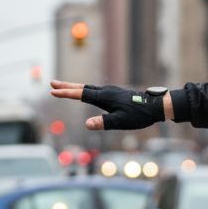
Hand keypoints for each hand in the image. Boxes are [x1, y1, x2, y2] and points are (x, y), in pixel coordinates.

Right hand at [49, 80, 169, 130]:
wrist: (155, 106)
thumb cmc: (139, 115)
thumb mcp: (121, 122)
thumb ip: (103, 123)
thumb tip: (87, 124)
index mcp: (105, 97)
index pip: (80, 94)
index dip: (66, 93)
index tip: (52, 91)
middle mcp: (106, 92)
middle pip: (82, 87)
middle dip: (66, 86)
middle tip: (52, 83)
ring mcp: (111, 92)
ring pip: (89, 88)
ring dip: (75, 87)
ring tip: (64, 88)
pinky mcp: (115, 94)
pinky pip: (95, 91)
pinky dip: (85, 90)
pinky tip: (86, 94)